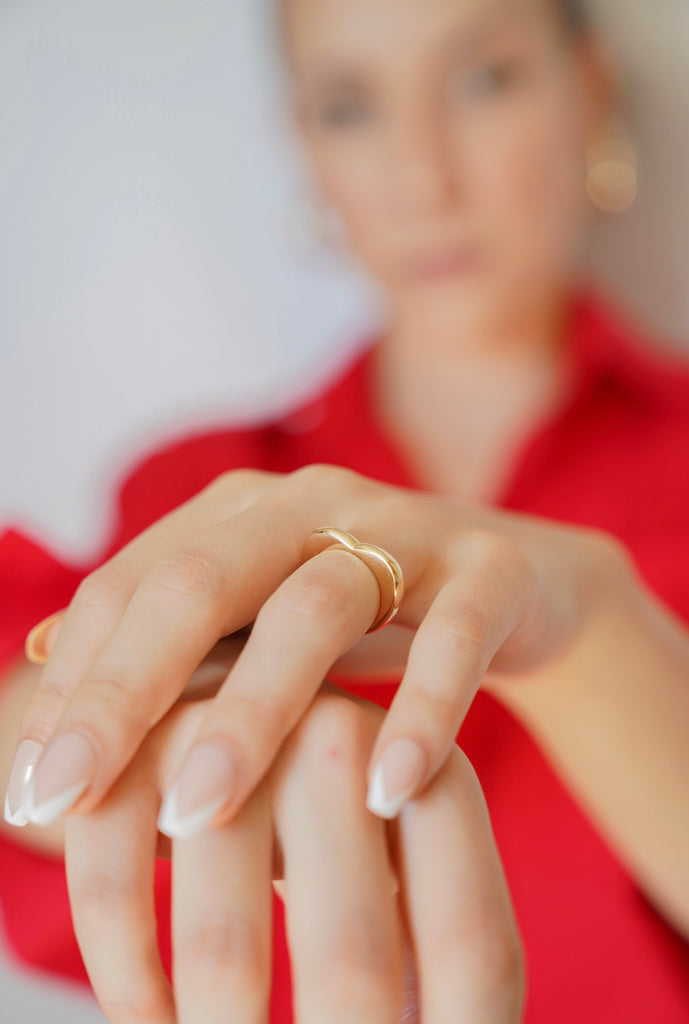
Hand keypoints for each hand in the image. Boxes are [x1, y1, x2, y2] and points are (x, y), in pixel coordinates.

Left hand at [6, 465, 625, 832]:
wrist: (515, 582)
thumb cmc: (368, 613)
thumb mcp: (257, 619)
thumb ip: (165, 638)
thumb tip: (36, 662)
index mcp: (242, 513)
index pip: (130, 586)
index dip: (74, 683)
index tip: (31, 788)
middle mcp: (311, 503)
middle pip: (201, 583)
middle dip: (126, 691)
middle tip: (69, 799)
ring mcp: (405, 530)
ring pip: (315, 608)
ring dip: (253, 713)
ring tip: (198, 813)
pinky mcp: (489, 569)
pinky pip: (452, 638)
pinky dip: (420, 712)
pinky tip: (383, 791)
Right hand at [65, 685, 523, 1022]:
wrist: (216, 693)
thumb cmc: (324, 806)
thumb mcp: (393, 851)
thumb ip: (430, 938)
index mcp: (431, 775)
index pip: (476, 950)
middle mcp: (339, 740)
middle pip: (355, 963)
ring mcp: (232, 737)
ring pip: (223, 949)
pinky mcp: (135, 747)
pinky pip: (117, 899)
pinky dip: (128, 988)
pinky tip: (146, 1021)